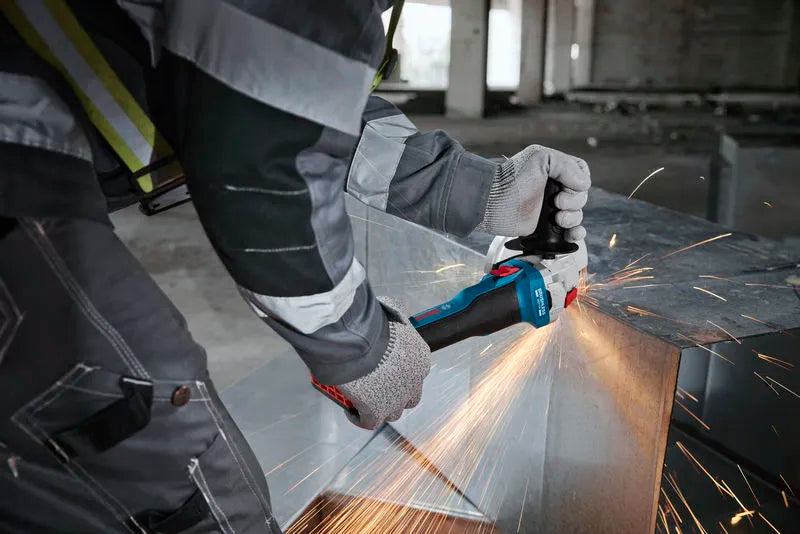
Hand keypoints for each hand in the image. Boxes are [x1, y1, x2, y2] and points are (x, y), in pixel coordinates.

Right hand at [335, 297, 430, 429]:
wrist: (357, 339)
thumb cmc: (371, 324)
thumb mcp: (392, 311)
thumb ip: (396, 315)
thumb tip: (394, 311)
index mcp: (420, 358)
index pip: (416, 372)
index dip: (401, 373)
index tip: (387, 370)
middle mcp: (414, 381)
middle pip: (408, 396)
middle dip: (395, 394)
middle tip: (377, 386)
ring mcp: (396, 399)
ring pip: (391, 411)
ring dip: (379, 407)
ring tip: (364, 399)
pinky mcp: (376, 411)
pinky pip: (369, 422)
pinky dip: (359, 417)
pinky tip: (351, 410)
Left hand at [476, 145, 589, 241]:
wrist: (493, 203)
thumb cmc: (512, 179)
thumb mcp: (540, 158)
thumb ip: (566, 165)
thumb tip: (584, 185)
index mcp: (555, 171)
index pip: (581, 174)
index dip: (579, 182)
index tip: (566, 186)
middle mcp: (554, 189)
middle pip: (581, 196)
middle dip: (574, 202)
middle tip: (556, 203)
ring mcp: (551, 209)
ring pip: (578, 214)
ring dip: (573, 218)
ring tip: (558, 219)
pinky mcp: (547, 227)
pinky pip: (571, 231)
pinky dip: (576, 233)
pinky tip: (571, 233)